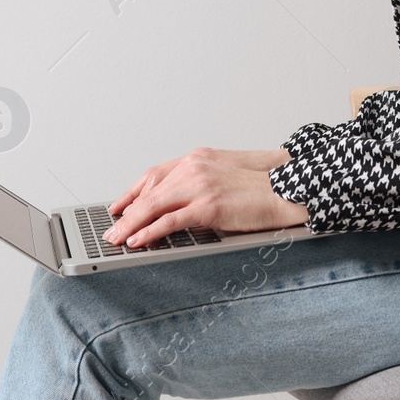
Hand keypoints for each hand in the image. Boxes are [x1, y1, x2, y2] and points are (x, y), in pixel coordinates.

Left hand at [103, 147, 308, 247]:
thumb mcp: (224, 177)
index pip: (154, 174)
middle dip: (126, 212)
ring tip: (117, 239)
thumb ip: (199, 186)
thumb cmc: (261, 188)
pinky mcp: (208, 206)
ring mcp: (200, 185)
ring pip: (154, 205)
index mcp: (197, 158)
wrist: (288, 189)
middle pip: (149, 191)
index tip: (119, 206)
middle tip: (111, 229)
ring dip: (131, 224)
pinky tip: (138, 240)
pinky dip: (150, 232)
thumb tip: (177, 208)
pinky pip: (169, 221)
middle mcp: (194, 167)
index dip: (133, 192)